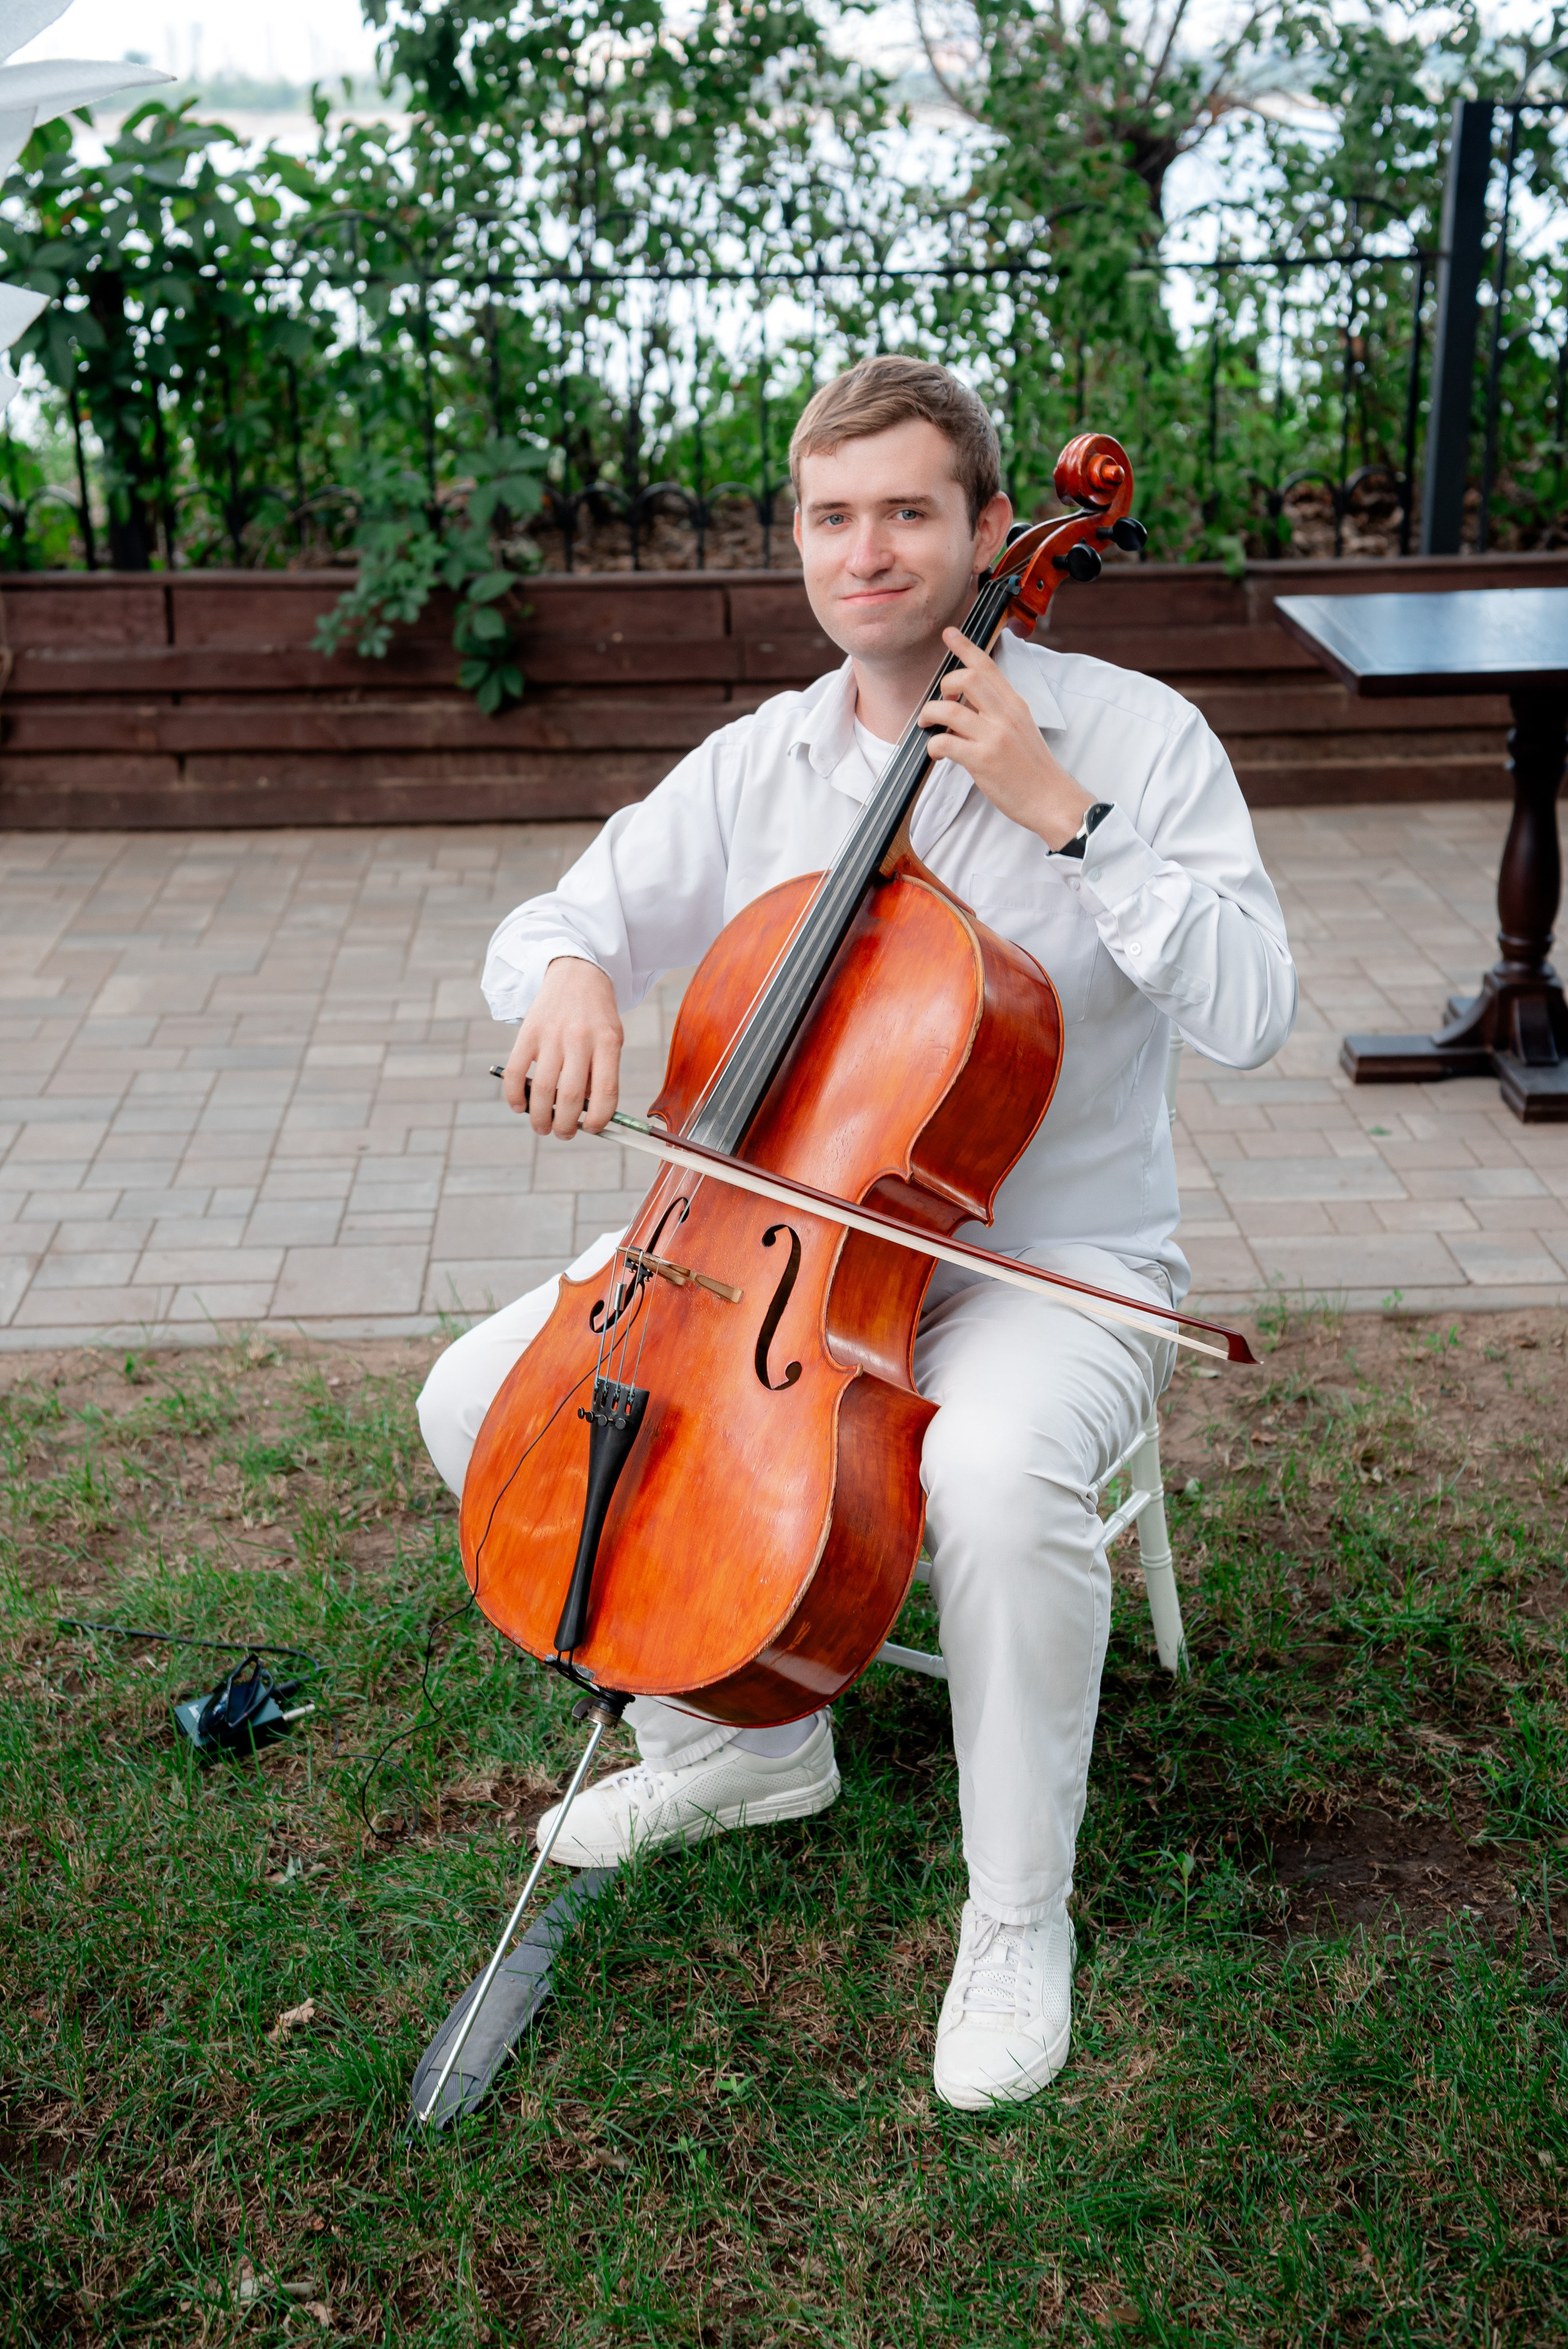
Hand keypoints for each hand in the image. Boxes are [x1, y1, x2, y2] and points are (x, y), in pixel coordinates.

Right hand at [503, 957, 622, 1137]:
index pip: (606, 1093)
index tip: (593, 1129)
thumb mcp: (611, 1040)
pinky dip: (514, 1096)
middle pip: (569, 1096)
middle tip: (564, 1134)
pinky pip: (515, 1072)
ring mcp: (550, 1035)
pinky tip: (520, 1107)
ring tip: (543, 1127)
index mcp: (607, 1042)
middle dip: (566, 1125)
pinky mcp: (527, 1032)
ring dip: (540, 1117)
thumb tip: (584, 1115)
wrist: (576, 973)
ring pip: (541, 1089)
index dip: (599, 1120)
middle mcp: (579, 1039)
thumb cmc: (596, 1016)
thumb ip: (600, 1073)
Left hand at [918, 628, 1092, 848]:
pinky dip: (933, 745)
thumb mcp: (1022, 730)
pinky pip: (945, 741)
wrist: (1053, 800)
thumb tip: (963, 710)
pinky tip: (938, 754)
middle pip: (966, 677)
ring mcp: (994, 737)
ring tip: (929, 727)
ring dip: (930, 714)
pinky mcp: (983, 760)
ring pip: (949, 709)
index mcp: (1015, 705)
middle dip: (944, 685)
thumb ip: (997, 715)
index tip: (949, 634)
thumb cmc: (1034, 770)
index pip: (988, 666)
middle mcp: (1005, 715)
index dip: (965, 646)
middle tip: (940, 703)